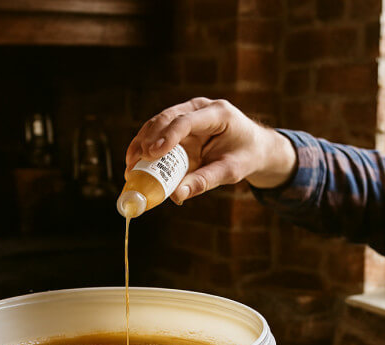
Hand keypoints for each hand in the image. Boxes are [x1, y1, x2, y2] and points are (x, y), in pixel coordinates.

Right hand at [125, 97, 296, 202]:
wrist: (254, 146)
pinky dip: (146, 146)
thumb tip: (176, 196)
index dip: (167, 136)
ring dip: (141, 143)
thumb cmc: (245, 156)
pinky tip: (135, 162)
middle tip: (134, 162)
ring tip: (130, 166)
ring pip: (158, 123)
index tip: (151, 154)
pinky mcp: (179, 123)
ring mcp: (188, 112)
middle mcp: (200, 108)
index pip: (187, 120)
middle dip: (147, 139)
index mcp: (218, 113)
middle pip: (167, 117)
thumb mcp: (231, 171)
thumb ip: (204, 181)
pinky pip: (158, 132)